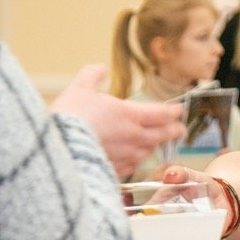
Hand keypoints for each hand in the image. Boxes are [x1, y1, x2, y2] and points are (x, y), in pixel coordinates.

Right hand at [50, 65, 184, 177]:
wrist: (59, 150)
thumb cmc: (69, 119)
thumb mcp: (80, 89)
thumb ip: (92, 76)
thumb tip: (99, 68)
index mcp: (130, 115)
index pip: (161, 114)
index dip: (173, 112)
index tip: (178, 110)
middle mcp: (133, 137)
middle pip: (162, 134)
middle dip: (173, 131)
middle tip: (180, 130)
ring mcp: (126, 156)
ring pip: (149, 151)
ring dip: (156, 145)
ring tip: (158, 143)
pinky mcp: (115, 171)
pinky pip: (133, 166)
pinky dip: (137, 160)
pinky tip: (135, 159)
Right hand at [135, 165, 226, 239]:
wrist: (221, 197)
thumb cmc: (197, 186)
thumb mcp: (189, 177)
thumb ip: (180, 174)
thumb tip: (170, 175)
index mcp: (156, 213)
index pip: (139, 227)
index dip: (134, 234)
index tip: (133, 238)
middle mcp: (165, 229)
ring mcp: (180, 239)